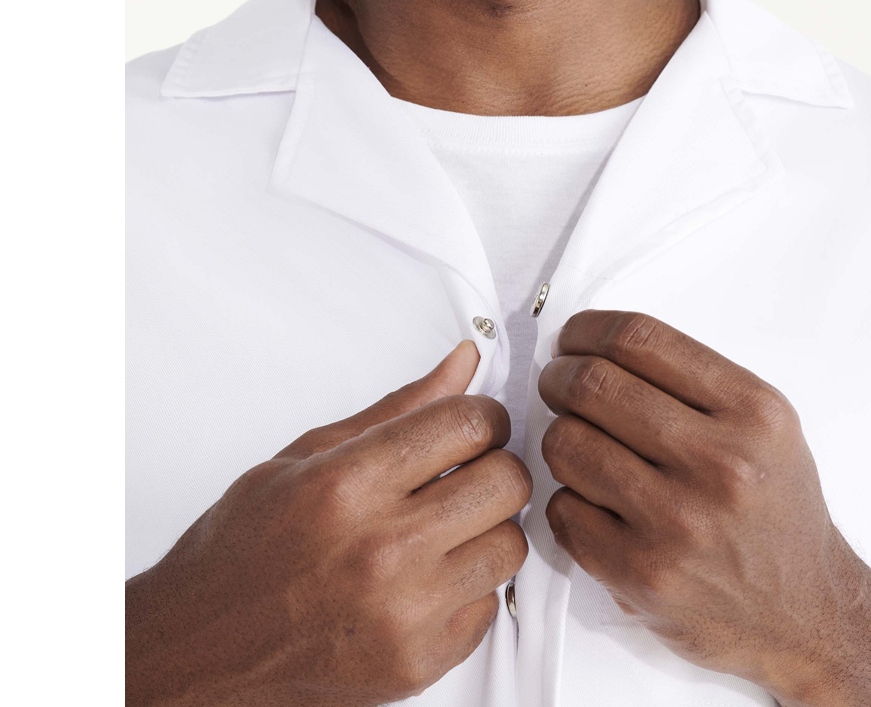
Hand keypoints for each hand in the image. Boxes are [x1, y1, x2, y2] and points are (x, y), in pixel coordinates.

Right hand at [126, 340, 531, 706]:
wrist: (204, 649)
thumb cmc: (243, 552)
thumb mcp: (304, 458)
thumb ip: (395, 410)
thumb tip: (462, 364)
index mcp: (347, 485)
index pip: (467, 424)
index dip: (483, 415)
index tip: (476, 423)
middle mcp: (381, 550)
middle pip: (506, 481)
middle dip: (495, 465)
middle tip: (468, 471)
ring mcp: (405, 612)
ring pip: (511, 543)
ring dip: (488, 526)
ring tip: (447, 526)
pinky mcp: (420, 661)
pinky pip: (491, 602)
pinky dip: (469, 584)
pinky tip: (429, 577)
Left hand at [537, 310, 870, 706]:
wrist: (805, 613)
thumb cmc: (775, 514)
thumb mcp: (765, 430)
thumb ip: (692, 385)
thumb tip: (595, 348)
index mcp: (753, 413)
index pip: (639, 340)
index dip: (586, 331)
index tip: (572, 339)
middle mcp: (720, 464)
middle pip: (592, 385)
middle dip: (558, 377)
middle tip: (557, 385)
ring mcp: (678, 522)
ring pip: (566, 444)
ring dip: (559, 439)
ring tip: (579, 448)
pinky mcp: (641, 573)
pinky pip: (561, 508)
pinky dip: (566, 499)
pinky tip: (593, 503)